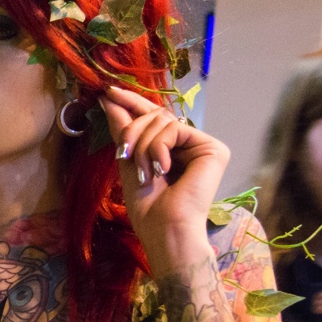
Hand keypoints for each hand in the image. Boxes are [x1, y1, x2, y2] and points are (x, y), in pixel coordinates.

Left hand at [99, 86, 228, 268]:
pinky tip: (162, 168)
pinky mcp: (214, 148)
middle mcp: (189, 145)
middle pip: (155, 116)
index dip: (131, 102)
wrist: (165, 229)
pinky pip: (174, 129)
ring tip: (144, 172)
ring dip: (143, 145)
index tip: (107, 92)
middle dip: (132, 131)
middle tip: (123, 154)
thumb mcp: (129, 161)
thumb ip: (123, 130)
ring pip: (162, 120)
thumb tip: (108, 100)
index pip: (152, 118)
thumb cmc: (147, 208)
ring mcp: (203, 146)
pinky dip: (158, 147)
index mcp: (171, 150)